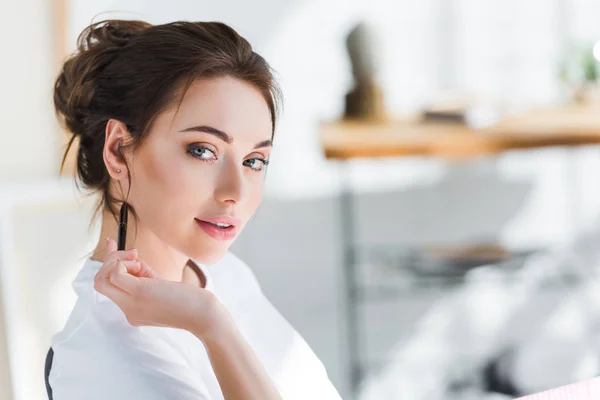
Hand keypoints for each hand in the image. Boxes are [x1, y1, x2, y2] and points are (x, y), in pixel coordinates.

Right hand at [93, 238, 222, 335]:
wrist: (203, 315)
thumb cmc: (188, 300)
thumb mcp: (159, 284)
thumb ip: (141, 271)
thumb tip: (129, 253)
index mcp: (132, 311)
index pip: (107, 287)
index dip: (108, 263)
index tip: (112, 244)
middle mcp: (127, 311)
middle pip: (99, 283)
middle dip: (111, 261)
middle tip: (133, 255)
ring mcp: (130, 304)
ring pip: (102, 279)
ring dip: (118, 261)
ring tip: (141, 263)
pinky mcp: (139, 293)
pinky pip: (117, 273)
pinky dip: (125, 262)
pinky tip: (142, 266)